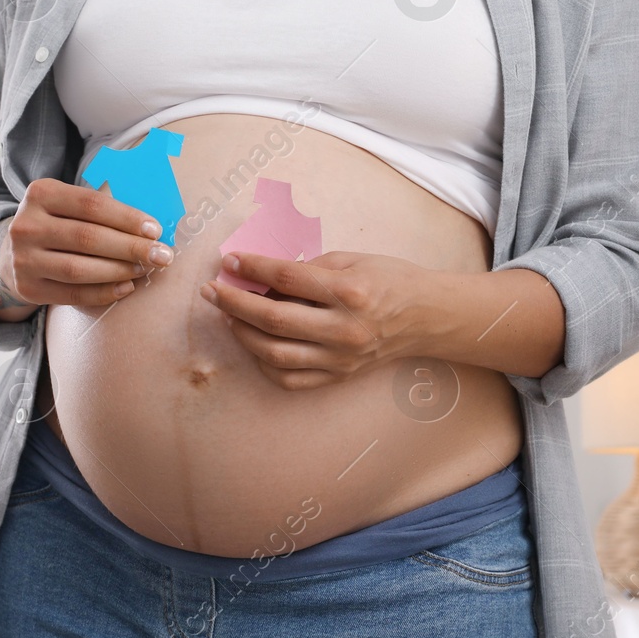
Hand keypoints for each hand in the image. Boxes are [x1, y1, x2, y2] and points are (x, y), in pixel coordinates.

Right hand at [0, 178, 174, 312]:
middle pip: (87, 238)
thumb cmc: (58, 224)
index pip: (91, 204)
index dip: (127, 217)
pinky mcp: (28, 288)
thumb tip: (152, 226)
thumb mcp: (69, 204)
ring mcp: (23, 259)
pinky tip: (126, 287)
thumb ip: (102, 208)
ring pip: (80, 269)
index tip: (156, 230)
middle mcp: (27, 225)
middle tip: (162, 255)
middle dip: (131, 247)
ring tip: (145, 270)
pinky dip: (104, 292)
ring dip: (119, 271)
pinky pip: (73, 294)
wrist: (13, 254)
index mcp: (41, 193)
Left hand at [198, 250, 428, 389]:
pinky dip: (264, 363)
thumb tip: (259, 274)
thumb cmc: (388, 279)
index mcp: (348, 290)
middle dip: (234, 303)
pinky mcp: (339, 377)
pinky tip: (254, 343)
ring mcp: (340, 358)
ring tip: (228, 316)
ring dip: (243, 334)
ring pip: (275, 354)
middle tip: (212, 290)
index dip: (251, 268)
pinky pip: (290, 379)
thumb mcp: (351, 259)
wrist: (426, 317)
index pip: (286, 277)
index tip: (229, 261)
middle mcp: (344, 328)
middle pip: (273, 318)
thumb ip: (306, 268)